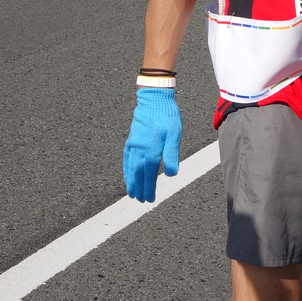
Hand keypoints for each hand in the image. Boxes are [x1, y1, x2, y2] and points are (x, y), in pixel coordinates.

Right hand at [122, 86, 181, 201]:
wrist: (154, 100)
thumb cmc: (167, 116)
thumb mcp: (174, 135)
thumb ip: (171, 155)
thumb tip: (171, 174)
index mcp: (151, 150)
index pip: (149, 175)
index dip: (149, 188)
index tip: (149, 199)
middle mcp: (139, 150)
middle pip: (138, 174)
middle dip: (139, 188)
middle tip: (141, 200)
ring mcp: (133, 145)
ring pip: (130, 168)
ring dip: (131, 182)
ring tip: (132, 193)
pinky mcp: (131, 140)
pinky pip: (127, 159)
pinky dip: (126, 169)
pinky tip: (127, 175)